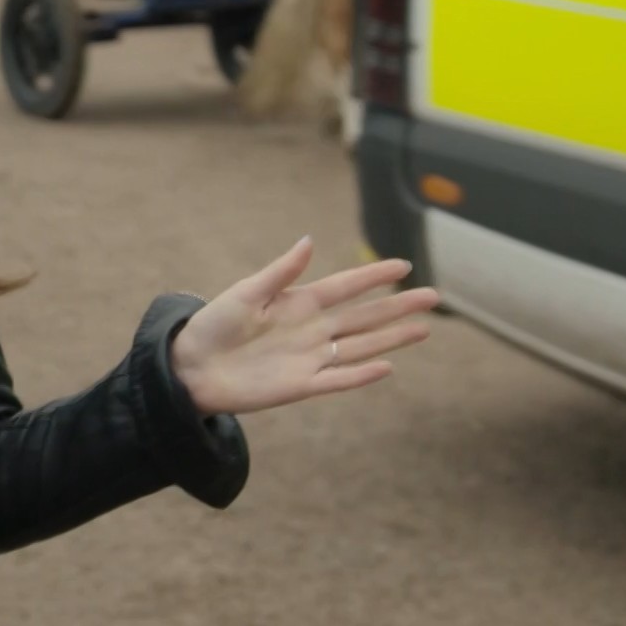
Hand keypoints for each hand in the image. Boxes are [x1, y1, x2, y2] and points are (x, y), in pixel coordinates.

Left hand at [169, 237, 438, 416]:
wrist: (191, 368)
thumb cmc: (213, 325)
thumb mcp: (246, 292)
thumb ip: (281, 272)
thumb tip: (309, 241)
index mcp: (299, 301)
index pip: (346, 286)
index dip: (374, 275)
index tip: (404, 264)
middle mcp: (312, 329)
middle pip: (365, 316)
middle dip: (399, 305)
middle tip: (435, 295)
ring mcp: (310, 357)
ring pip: (362, 345)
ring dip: (393, 337)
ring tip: (425, 328)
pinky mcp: (302, 384)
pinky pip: (340, 378)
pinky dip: (363, 373)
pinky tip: (388, 365)